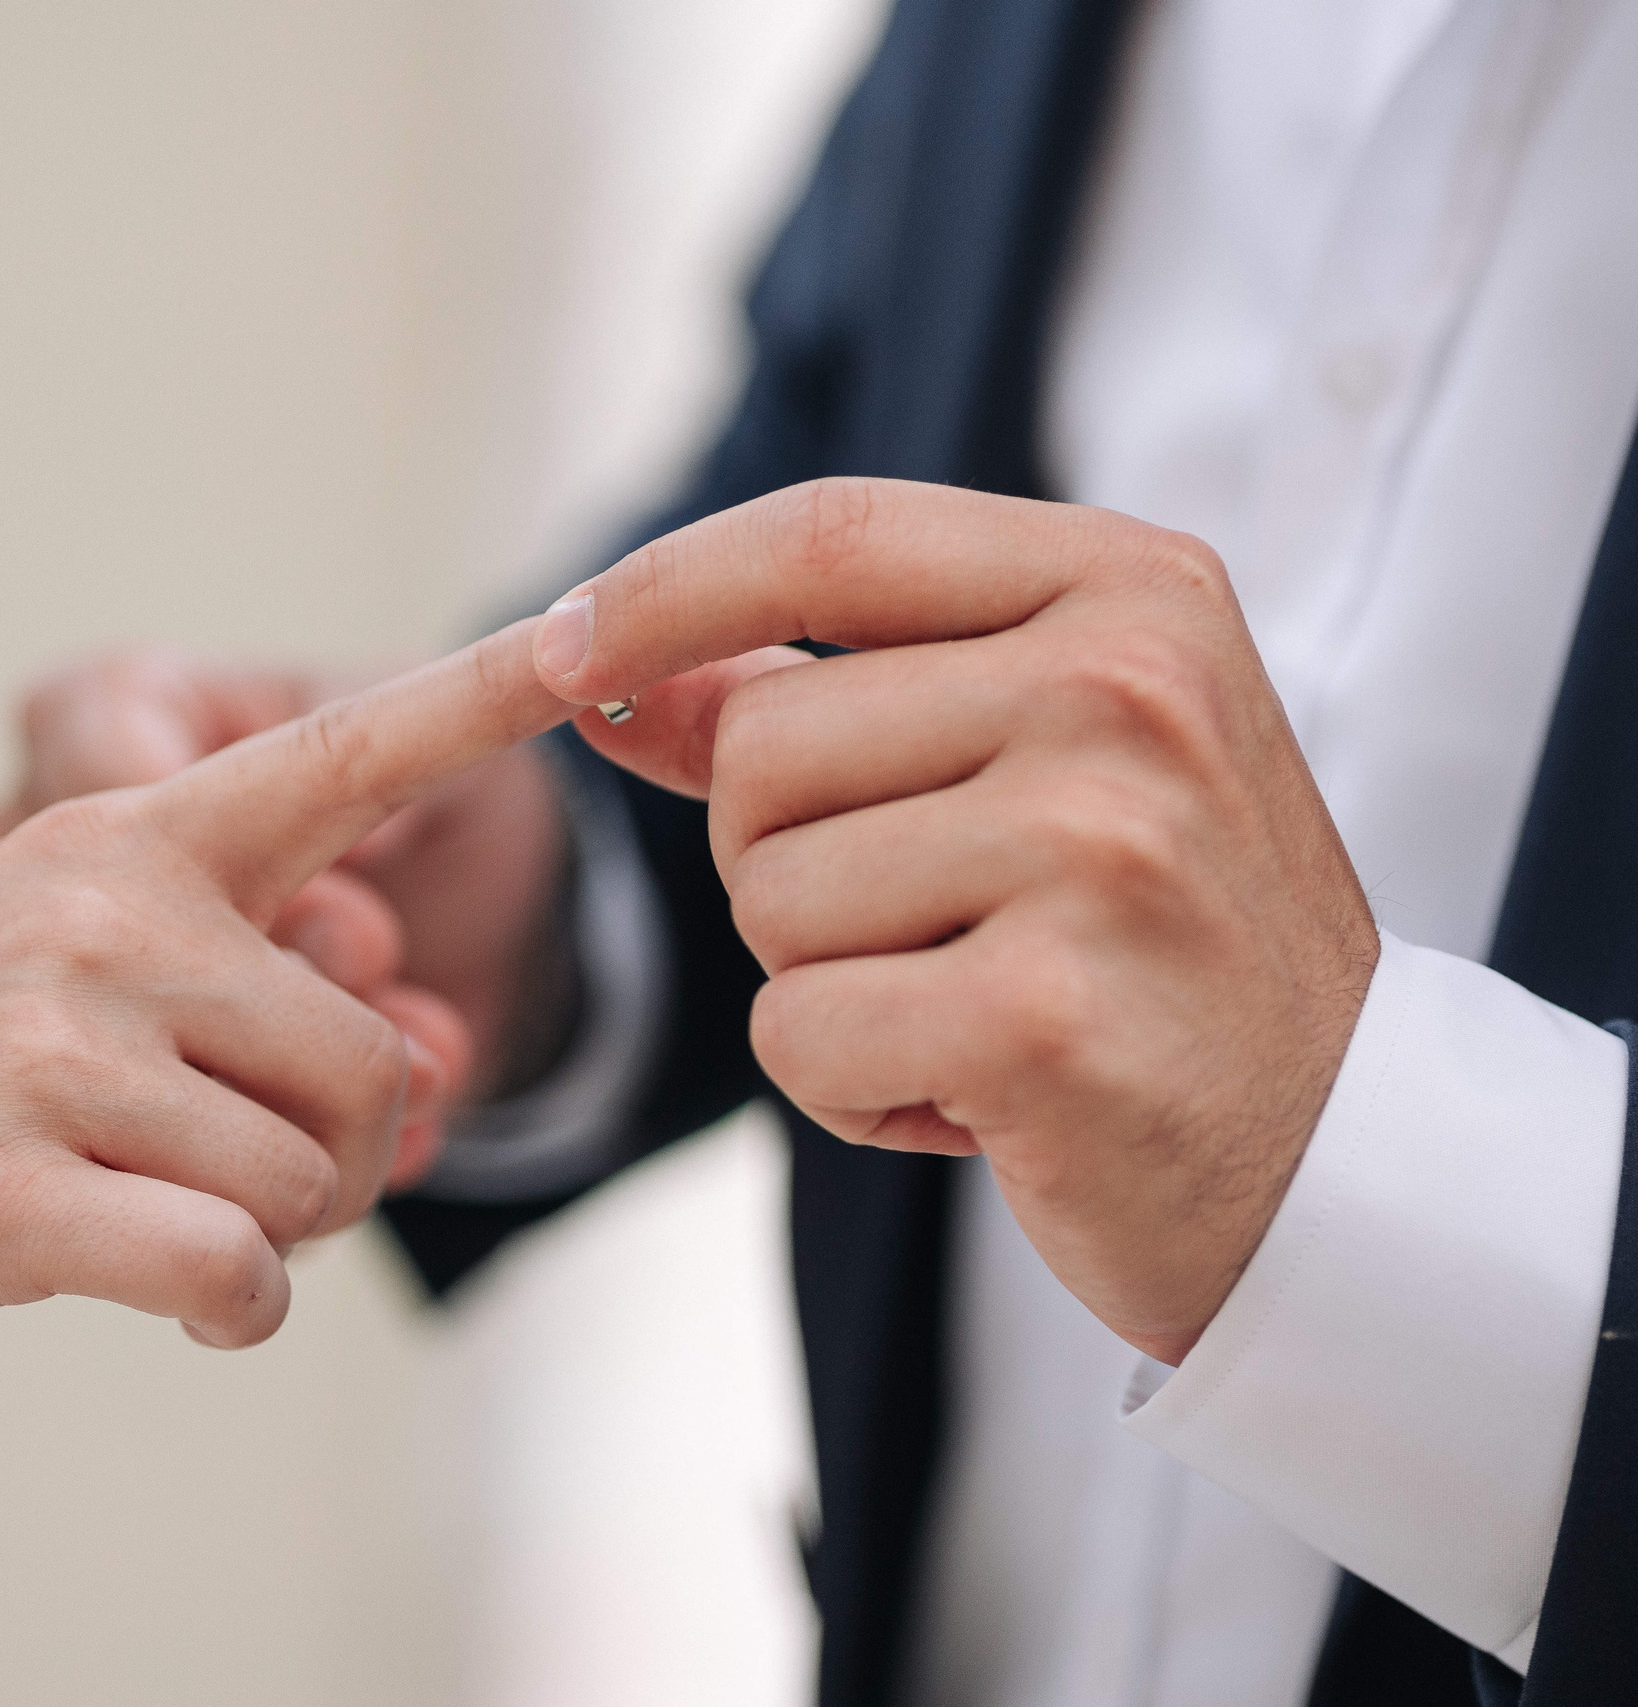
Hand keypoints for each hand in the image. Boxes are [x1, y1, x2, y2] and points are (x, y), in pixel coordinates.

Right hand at [0, 621, 575, 1683]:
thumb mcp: (15, 950)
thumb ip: (207, 988)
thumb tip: (406, 1076)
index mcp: (119, 839)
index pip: (336, 753)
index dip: (479, 698)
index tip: (597, 634)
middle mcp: (106, 920)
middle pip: (370, 1073)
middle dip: (336, 1162)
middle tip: (230, 1186)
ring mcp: (54, 1053)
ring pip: (305, 1189)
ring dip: (260, 1242)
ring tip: (144, 1224)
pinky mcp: (4, 1196)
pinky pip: (232, 1276)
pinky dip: (228, 1314)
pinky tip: (166, 1301)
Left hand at [539, 479, 1376, 1363]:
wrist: (1334, 1160)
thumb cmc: (1156, 947)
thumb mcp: (1027, 766)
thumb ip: (823, 701)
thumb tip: (611, 670)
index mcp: (1130, 594)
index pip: (829, 536)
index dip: (666, 591)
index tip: (560, 652)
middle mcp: (1124, 693)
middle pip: (762, 749)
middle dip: (790, 865)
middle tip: (944, 931)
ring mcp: (1095, 848)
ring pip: (765, 898)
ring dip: (828, 985)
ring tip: (980, 1008)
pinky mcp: (1045, 1016)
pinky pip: (796, 1032)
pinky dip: (847, 1088)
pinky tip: (981, 1100)